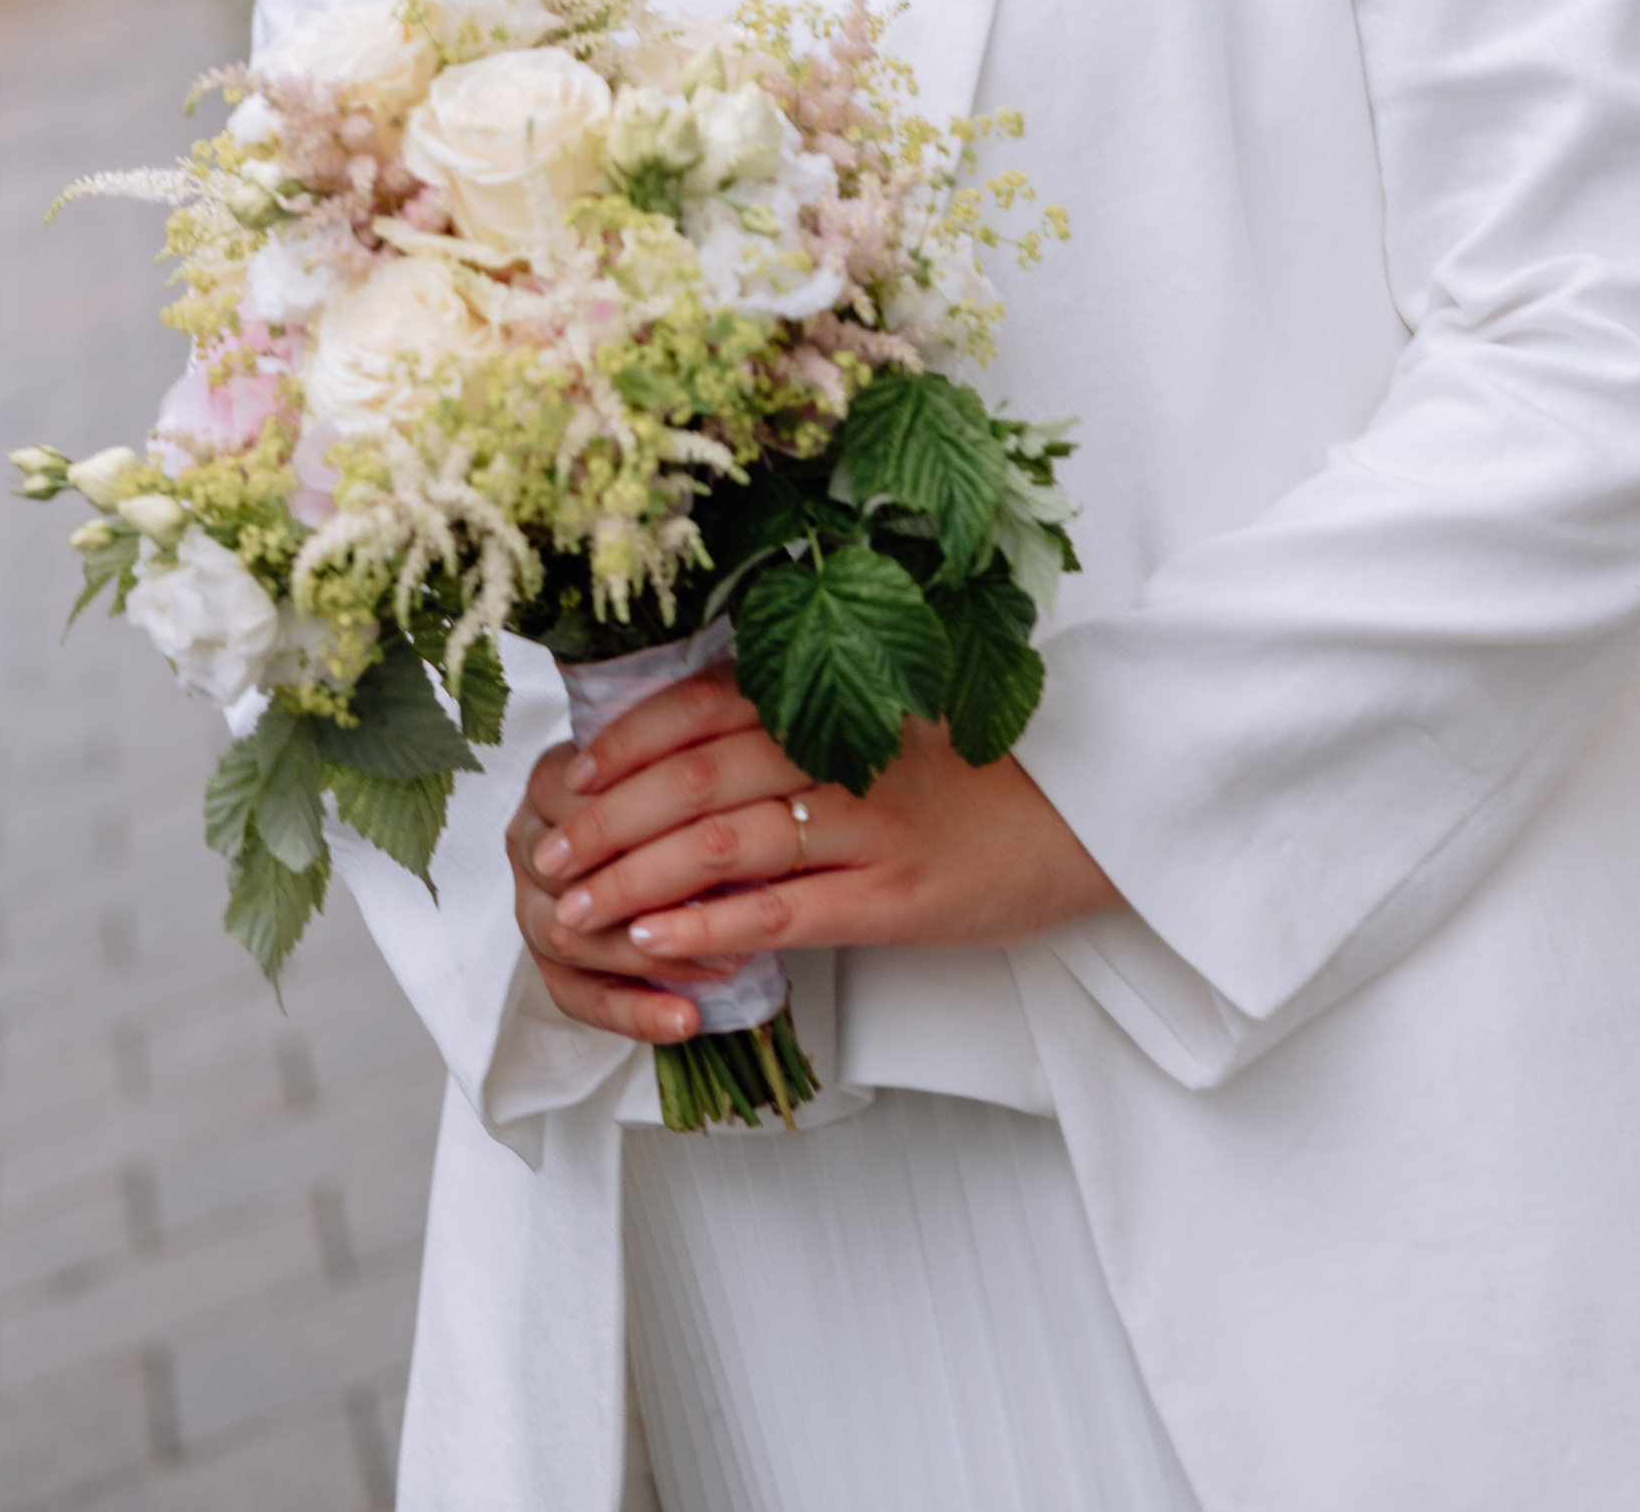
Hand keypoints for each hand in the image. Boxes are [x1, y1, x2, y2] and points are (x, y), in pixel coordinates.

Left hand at [505, 662, 1118, 1045]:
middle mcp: (846, 752)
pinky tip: (657, 940)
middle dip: (607, 819)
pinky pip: (785, 912)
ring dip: (636, 877)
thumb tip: (695, 749)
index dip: (628, 740)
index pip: (705, 707)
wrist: (1091, 815)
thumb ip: (806, 726)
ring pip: (725, 844)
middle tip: (548, 855)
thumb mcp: (890, 728)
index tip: (570, 774)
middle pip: (696, 777)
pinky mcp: (896, 899)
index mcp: (839, 699)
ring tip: (576, 907)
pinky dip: (711, 923)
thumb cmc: (980, 773)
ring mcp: (870, 826)